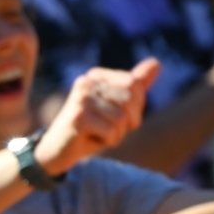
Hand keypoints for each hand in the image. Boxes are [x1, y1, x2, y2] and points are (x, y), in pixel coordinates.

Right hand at [35, 58, 159, 174]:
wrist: (57, 151)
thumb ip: (135, 86)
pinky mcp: (79, 117)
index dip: (135, 107)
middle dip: (127, 121)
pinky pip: (112, 131)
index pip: (134, 84)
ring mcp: (81, 99)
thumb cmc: (90, 129)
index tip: (116, 116)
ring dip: (117, 134)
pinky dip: (108, 141)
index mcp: (96, 75)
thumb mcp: (116, 106)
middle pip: (130, 99)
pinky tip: (90, 140)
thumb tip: (156, 63)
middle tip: (109, 128)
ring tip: (97, 134)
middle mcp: (87, 82)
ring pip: (122, 118)